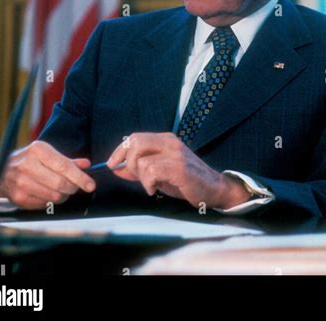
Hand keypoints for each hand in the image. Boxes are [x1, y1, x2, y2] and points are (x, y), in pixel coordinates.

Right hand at [0, 140, 95, 209]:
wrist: (3, 171)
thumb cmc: (30, 159)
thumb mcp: (47, 153)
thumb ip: (68, 160)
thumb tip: (86, 165)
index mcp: (38, 150)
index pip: (64, 167)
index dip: (80, 177)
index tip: (90, 184)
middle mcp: (28, 165)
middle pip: (61, 184)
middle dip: (73, 187)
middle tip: (75, 186)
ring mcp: (21, 183)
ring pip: (54, 197)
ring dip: (64, 195)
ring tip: (62, 189)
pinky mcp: (19, 198)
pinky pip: (45, 205)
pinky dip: (52, 201)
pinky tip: (49, 193)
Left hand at [106, 132, 250, 209]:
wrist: (213, 189)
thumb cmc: (186, 181)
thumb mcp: (160, 173)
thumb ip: (139, 169)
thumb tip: (116, 168)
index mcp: (166, 140)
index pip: (135, 137)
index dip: (120, 150)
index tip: (111, 164)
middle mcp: (170, 142)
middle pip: (135, 143)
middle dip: (127, 162)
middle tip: (132, 176)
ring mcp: (175, 154)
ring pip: (141, 160)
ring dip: (140, 177)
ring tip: (150, 185)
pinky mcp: (179, 168)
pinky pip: (151, 171)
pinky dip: (148, 183)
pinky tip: (154, 189)